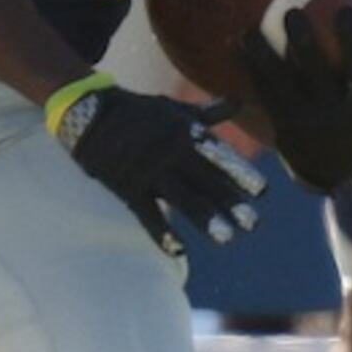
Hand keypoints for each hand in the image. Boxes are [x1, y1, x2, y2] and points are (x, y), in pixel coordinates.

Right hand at [54, 82, 266, 248]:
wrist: (89, 114)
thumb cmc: (139, 113)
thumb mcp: (175, 109)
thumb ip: (209, 112)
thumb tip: (241, 101)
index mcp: (186, 133)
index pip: (219, 156)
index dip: (240, 174)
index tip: (262, 192)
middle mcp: (172, 153)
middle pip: (206, 181)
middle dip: (230, 202)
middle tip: (253, 224)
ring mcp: (150, 171)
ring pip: (182, 199)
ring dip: (205, 218)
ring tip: (226, 238)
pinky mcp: (128, 187)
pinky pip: (147, 213)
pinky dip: (162, 233)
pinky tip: (178, 250)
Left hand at [238, 10, 351, 192]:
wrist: (331, 171)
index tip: (346, 7)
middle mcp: (333, 117)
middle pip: (316, 71)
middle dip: (303, 40)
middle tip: (291, 11)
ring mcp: (304, 124)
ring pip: (280, 82)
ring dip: (262, 54)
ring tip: (248, 29)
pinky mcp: (280, 128)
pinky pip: (262, 93)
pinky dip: (248, 69)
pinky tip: (235, 47)